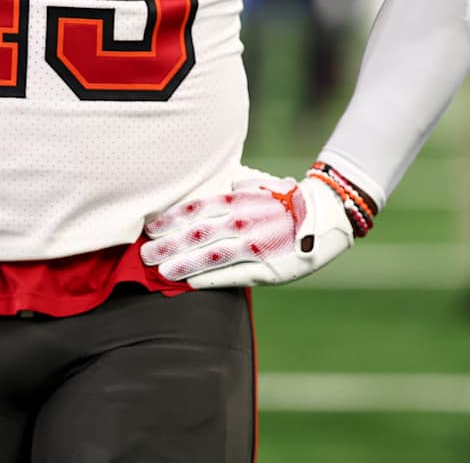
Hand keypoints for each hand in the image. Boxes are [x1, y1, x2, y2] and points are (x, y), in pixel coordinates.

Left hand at [142, 168, 356, 288]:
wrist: (325, 215)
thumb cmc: (286, 200)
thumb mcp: (256, 185)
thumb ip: (230, 187)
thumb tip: (207, 185)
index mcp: (238, 200)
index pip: (196, 209)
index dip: (170, 218)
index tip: (150, 226)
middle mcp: (242, 221)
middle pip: (196, 233)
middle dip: (167, 244)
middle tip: (143, 254)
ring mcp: (253, 245)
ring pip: (209, 255)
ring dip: (181, 264)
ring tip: (159, 271)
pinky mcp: (265, 269)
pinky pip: (231, 275)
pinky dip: (208, 279)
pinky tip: (188, 284)